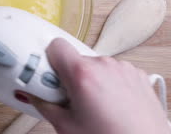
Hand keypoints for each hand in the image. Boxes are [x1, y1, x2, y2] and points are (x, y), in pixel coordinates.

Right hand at [29, 38, 169, 133]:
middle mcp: (104, 65)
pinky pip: (114, 72)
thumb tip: (33, 96)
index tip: (44, 74)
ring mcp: (123, 69)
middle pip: (75, 59)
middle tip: (68, 99)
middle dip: (69, 77)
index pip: (56, 46)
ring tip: (93, 107)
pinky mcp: (137, 75)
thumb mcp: (66, 127)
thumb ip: (44, 105)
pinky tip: (110, 106)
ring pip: (96, 66)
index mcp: (83, 74)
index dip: (48, 59)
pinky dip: (109, 84)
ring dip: (90, 80)